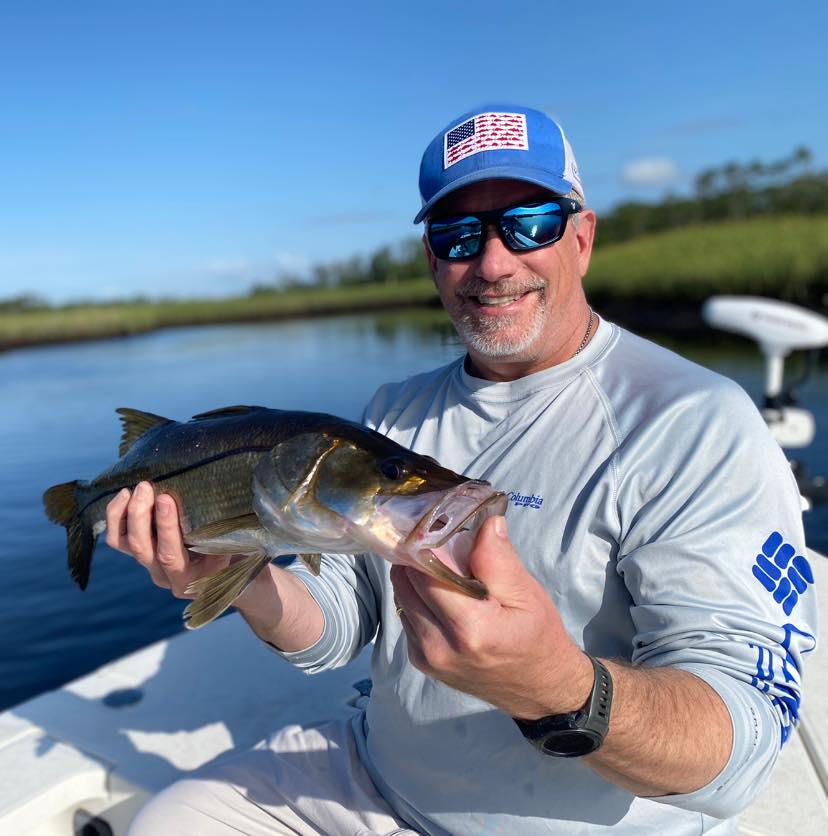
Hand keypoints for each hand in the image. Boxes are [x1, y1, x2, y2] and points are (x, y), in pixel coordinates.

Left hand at [105, 481, 229, 598]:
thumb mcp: (239, 548)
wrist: (229, 569)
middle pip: (143, 549)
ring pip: (127, 544)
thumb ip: (228, 535)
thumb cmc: (238, 553)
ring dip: (128, 513)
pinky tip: (124, 495)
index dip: (166, 527)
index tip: (166, 499)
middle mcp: (168, 577)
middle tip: (147, 487)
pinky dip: (116, 517)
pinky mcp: (140, 555)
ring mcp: (151, 566)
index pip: (171, 556)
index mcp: (193, 579)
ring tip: (136, 488)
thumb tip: (231, 502)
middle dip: (141, 515)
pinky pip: (118, 540)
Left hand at [390, 515, 593, 719]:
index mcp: (469, 627)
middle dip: (419, 559)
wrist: (540, 688)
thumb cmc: (538, 636)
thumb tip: (485, 521)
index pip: (425, 570)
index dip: (428, 545)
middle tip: (442, 547)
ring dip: (416, 579)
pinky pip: (407, 616)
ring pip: (401, 597)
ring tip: (444, 572)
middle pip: (406, 582)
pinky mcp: (421, 662)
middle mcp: (439, 645)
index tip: (438, 529)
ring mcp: (426, 657)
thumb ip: (499, 560)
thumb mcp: (528, 594)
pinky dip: (418, 600)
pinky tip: (442, 597)